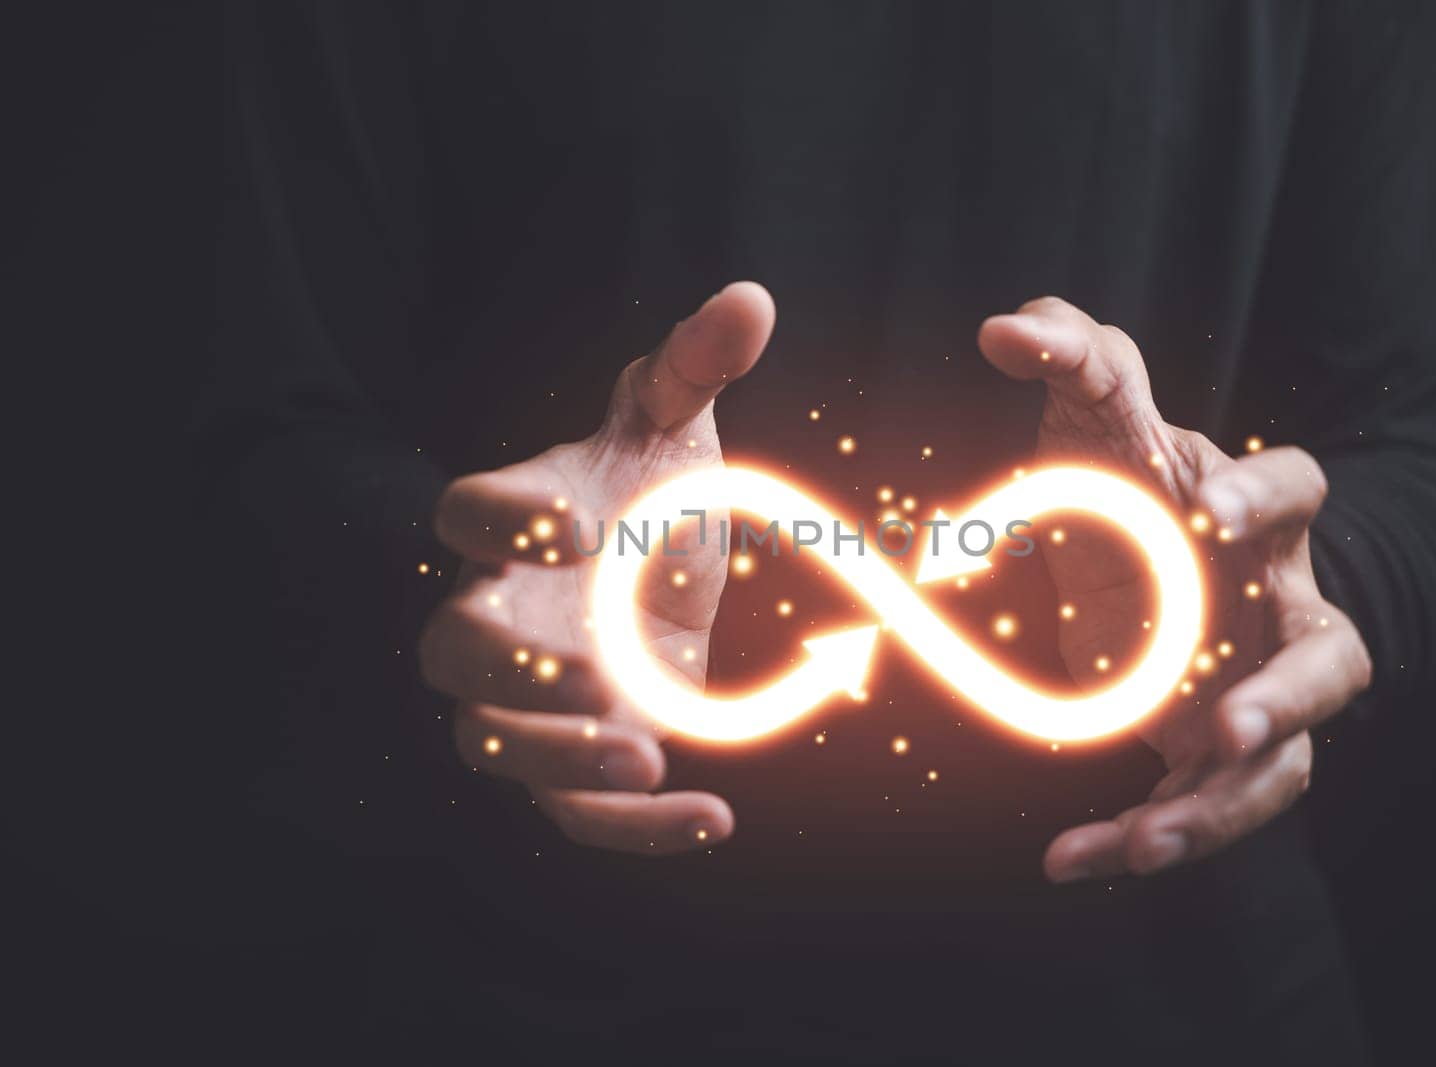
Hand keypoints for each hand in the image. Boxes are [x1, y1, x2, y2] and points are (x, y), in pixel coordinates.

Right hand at [419, 282, 774, 853]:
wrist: (663, 576)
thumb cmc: (652, 493)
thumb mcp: (677, 428)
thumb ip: (695, 367)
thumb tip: (751, 300)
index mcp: (514, 523)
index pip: (466, 516)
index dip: (505, 522)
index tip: (579, 524)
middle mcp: (501, 614)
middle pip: (453, 652)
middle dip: (510, 669)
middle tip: (596, 672)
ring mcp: (530, 698)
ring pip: (495, 745)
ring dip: (558, 757)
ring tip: (645, 752)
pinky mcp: (578, 761)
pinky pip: (578, 812)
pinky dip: (636, 829)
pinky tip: (715, 817)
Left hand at [977, 298, 1372, 881]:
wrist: (1138, 564)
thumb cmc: (1125, 480)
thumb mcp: (1095, 414)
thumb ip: (1068, 354)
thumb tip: (1003, 325)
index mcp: (1253, 515)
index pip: (1297, 491)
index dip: (1264, 498)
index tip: (1210, 507)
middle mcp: (1277, 607)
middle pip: (1329, 656)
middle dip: (1292, 692)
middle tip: (1236, 722)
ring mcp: (1258, 688)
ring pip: (1282, 762)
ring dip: (1222, 805)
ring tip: (1147, 839)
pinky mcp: (1217, 752)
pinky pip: (1202, 806)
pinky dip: (1138, 838)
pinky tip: (1071, 858)